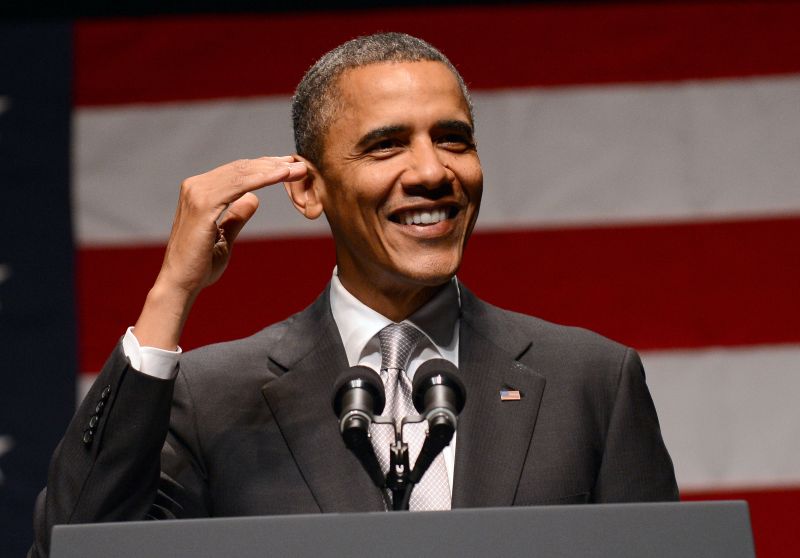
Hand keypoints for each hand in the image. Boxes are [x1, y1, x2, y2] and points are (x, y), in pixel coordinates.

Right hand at [134, 156, 307, 348]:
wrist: (181, 284)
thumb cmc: (200, 265)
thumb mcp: (224, 236)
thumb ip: (236, 217)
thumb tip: (253, 199)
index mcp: (199, 192)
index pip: (236, 173)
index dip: (263, 168)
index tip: (287, 167)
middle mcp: (195, 187)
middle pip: (240, 169)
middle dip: (272, 164)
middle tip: (298, 163)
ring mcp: (197, 193)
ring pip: (242, 174)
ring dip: (272, 170)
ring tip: (297, 169)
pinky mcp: (203, 204)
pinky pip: (240, 186)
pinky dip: (263, 178)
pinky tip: (282, 176)